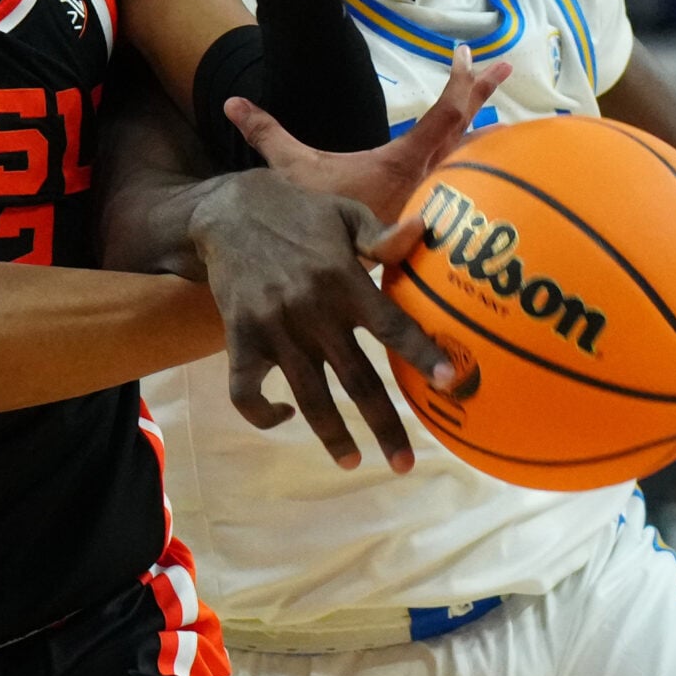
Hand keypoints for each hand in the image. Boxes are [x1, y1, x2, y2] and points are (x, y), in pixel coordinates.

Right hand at [185, 170, 456, 471]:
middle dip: (383, 425)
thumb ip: (380, 235)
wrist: (226, 211)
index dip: (421, 353)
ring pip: (308, 396)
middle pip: (356, 378)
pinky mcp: (241, 339)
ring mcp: (273, 330)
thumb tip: (423, 232)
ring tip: (352, 462)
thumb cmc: (297, 213)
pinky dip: (263, 414)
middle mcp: (311, 311)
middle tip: (404, 464)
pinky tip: (285, 417)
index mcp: (343, 280)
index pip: (391, 324)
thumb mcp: (343, 214)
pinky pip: (247, 391)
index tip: (449, 382)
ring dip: (331, 435)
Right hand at [225, 43, 510, 223]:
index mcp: (401, 163)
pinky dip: (468, 163)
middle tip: (504, 68)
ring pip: (465, 158)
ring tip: (495, 106)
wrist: (323, 276)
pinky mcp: (425, 216)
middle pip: (464, 130)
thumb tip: (232, 103)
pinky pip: (455, 183)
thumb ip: (266, 134)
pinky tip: (473, 159)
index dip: (460, 81)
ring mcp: (429, 200)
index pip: (444, 115)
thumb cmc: (310, 221)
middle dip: (480, 95)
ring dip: (478, 128)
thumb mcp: (290, 171)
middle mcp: (424, 181)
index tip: (465, 52)